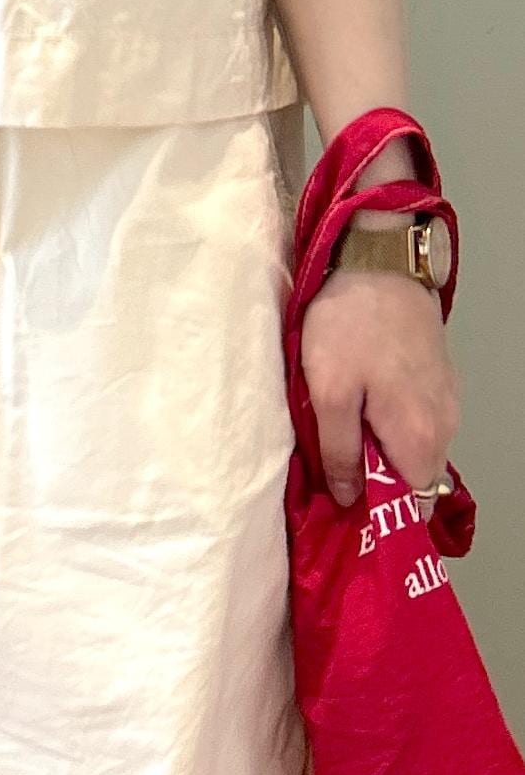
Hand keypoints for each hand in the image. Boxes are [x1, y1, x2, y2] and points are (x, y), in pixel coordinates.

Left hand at [300, 261, 459, 513]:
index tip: (343, 506)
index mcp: (419, 438)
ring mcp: (446, 400)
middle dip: (375, 479)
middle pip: (412, 478)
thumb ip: (340, 451)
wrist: (381, 260)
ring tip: (342, 424)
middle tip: (333, 462)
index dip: (377, 514)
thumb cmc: (350, 323)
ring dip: (380, 445)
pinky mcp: (439, 377)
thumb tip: (348, 498)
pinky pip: (416, 419)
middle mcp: (444, 425)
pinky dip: (390, 420)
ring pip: (413, 446)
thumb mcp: (328, 392)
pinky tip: (361, 398)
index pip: (411, 507)